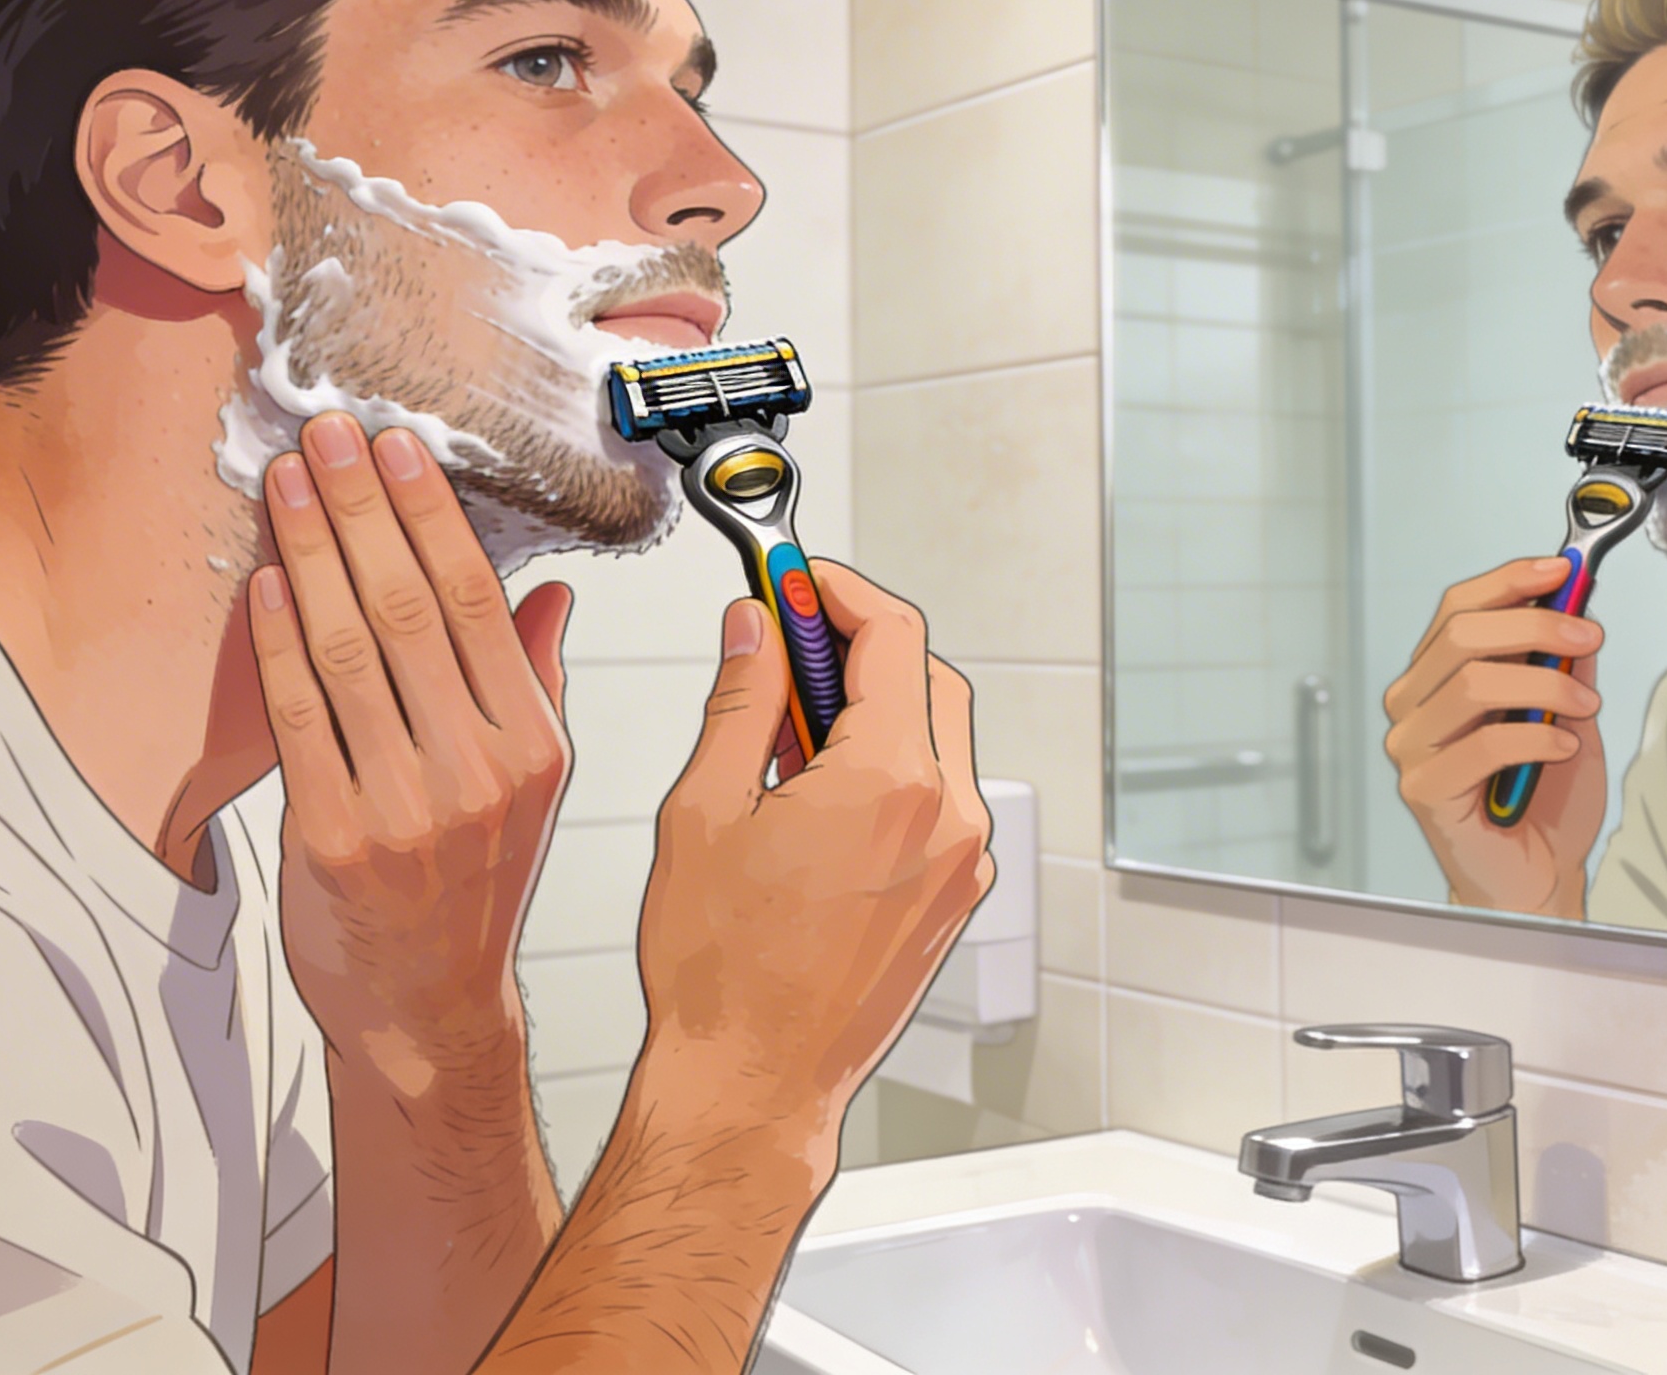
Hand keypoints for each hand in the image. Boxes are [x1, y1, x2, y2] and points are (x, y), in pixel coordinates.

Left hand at [248, 413, 572, 1075]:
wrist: (426, 1009)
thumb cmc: (472, 890)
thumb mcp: (532, 787)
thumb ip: (534, 683)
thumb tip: (546, 595)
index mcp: (532, 746)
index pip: (478, 604)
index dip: (431, 516)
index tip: (398, 448)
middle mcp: (475, 772)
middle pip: (409, 610)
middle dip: (361, 508)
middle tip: (327, 435)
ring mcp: (403, 807)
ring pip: (348, 650)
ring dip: (310, 552)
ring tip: (287, 485)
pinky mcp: (331, 838)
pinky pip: (298, 716)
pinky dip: (276, 641)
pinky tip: (266, 583)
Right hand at [632, 560, 992, 1152]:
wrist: (752, 1086)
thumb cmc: (721, 975)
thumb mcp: (705, 810)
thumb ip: (741, 701)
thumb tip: (754, 631)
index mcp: (892, 783)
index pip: (892, 635)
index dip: (837, 592)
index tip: (795, 580)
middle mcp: (949, 818)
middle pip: (927, 679)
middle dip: (857, 648)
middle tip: (785, 646)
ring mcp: (962, 863)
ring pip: (936, 741)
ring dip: (871, 714)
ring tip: (784, 740)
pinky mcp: (954, 898)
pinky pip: (935, 802)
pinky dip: (887, 773)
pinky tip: (815, 799)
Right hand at [1382, 556, 1608, 917]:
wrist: (1537, 876)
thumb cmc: (1542, 798)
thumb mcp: (1565, 712)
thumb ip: (1562, 662)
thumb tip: (1575, 601)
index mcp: (1436, 676)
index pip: (1458, 607)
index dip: (1510, 581)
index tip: (1562, 571)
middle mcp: (1413, 704)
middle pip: (1463, 636)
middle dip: (1536, 625)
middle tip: (1588, 637)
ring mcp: (1412, 746)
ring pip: (1474, 684)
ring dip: (1544, 685)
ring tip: (1586, 708)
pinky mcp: (1424, 788)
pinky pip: (1483, 744)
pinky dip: (1535, 737)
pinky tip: (1563, 745)